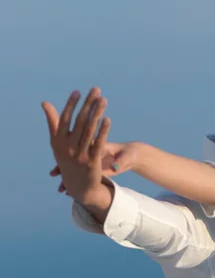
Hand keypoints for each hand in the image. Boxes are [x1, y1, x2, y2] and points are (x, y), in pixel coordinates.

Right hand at [42, 88, 111, 204]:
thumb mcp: (59, 143)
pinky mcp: (92, 162)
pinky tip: (107, 119)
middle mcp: (67, 148)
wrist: (79, 187)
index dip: (71, 105)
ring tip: (103, 100)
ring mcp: (79, 155)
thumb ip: (54, 122)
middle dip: (88, 104)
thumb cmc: (68, 160)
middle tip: (96, 90)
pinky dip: (103, 131)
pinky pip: (98, 144)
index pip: (64, 119)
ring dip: (97, 113)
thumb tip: (45, 102)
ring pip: (89, 130)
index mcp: (58, 142)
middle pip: (79, 121)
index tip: (78, 91)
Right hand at [50, 141, 140, 192]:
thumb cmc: (128, 153)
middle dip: (63, 167)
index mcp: (96, 147)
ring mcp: (91, 163)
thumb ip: (119, 162)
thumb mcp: (125, 157)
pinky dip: (76, 183)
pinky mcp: (95, 171)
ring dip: (67, 178)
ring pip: (75, 170)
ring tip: (61, 189)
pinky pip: (82, 177)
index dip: (67, 156)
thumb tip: (115, 168)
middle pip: (72, 160)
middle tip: (53, 174)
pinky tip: (70, 192)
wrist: (132, 157)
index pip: (77, 150)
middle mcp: (90, 154)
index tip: (61, 164)